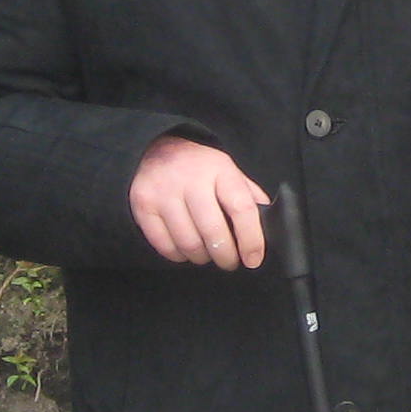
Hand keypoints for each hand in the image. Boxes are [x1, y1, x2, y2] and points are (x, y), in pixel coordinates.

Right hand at [128, 135, 270, 268]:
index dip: (251, 239)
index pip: (242, 209)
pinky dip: (179, 256)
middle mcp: (190, 179)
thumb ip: (247, 195)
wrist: (153, 149)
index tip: (253, 259)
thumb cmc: (197, 166)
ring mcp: (164, 192)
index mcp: (219, 169)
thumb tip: (267, 227)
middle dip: (226, 256)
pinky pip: (164, 245)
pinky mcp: (143, 205)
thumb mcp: (227, 170)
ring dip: (202, 258)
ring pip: (188, 243)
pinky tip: (186, 250)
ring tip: (208, 254)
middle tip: (230, 262)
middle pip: (213, 232)